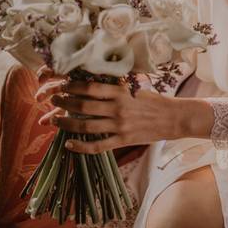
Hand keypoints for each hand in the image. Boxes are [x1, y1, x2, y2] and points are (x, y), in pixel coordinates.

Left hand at [41, 78, 184, 153]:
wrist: (174, 117)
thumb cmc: (154, 100)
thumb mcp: (135, 88)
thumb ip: (116, 87)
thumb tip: (94, 81)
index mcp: (121, 92)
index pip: (90, 88)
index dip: (72, 86)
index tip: (62, 85)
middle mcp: (118, 108)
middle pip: (83, 106)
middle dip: (64, 103)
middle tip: (54, 100)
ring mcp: (120, 126)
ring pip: (86, 126)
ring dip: (66, 124)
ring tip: (55, 121)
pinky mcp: (123, 140)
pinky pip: (97, 146)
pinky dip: (81, 147)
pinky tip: (69, 145)